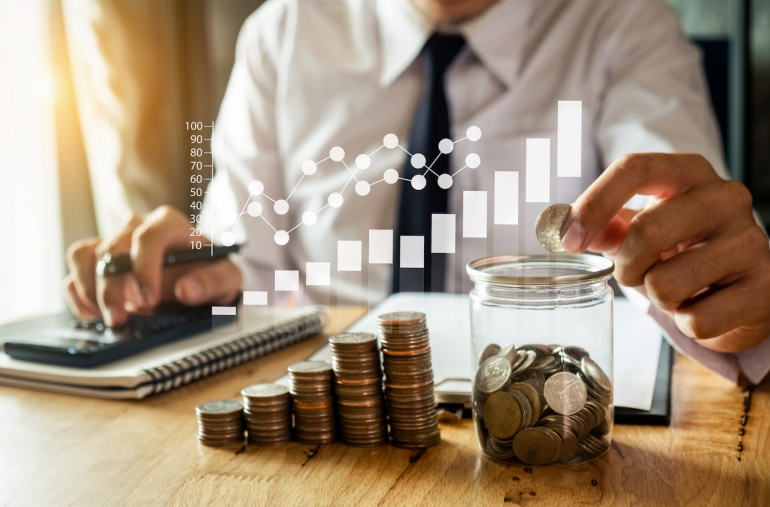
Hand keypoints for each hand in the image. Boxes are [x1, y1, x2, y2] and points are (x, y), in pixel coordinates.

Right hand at [63, 206, 241, 325]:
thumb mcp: (226, 278)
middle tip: (121, 318)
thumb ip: (212, 282)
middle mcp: (137, 227)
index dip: (144, 268)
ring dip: (91, 290)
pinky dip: (78, 292)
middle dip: (114, 288)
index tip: (148, 299)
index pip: (149, 236)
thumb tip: (187, 290)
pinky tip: (92, 313)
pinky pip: (76, 269)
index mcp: (170, 224)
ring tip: (109, 317)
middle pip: (113, 250)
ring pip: (87, 256)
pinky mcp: (98, 260)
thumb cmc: (210, 272)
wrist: (198, 277)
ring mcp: (114, 242)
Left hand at [562, 153, 769, 352]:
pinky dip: (687, 323)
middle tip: (635, 274)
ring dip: (658, 298)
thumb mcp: (639, 227)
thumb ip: (601, 224)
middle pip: (646, 231)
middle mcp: (726, 197)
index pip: (634, 168)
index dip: (593, 204)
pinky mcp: (764, 287)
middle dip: (626, 266)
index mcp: (688, 172)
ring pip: (666, 283)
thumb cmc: (681, 249)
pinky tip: (702, 305)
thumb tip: (557, 228)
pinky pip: (696, 320)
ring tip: (677, 287)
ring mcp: (751, 241)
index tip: (568, 240)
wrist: (741, 284)